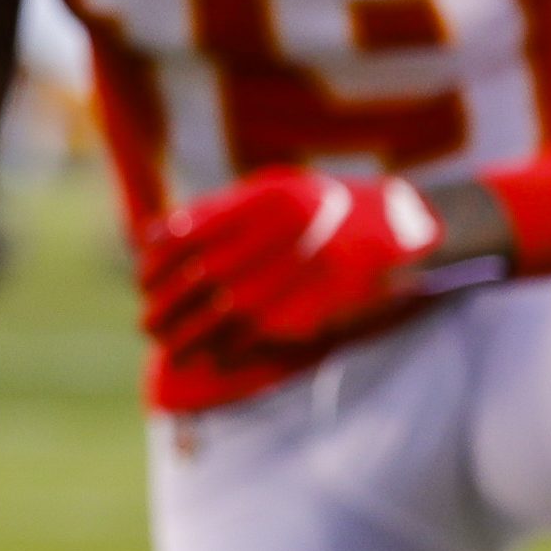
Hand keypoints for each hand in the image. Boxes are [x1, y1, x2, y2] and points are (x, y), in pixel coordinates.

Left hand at [140, 168, 447, 365]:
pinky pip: (262, 335)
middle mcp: (283, 232)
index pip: (192, 235)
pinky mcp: (318, 306)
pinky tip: (212, 359)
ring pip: (225, 312)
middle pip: (202, 278)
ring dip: (189, 336)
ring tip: (169, 350)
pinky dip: (229, 350)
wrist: (409, 228)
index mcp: (268, 198)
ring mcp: (301, 271)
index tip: (142, 280)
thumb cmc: (335, 210)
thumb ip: (223, 209)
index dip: (158, 264)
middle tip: (148, 325)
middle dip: (167, 306)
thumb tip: (155, 235)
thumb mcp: (282, 190)